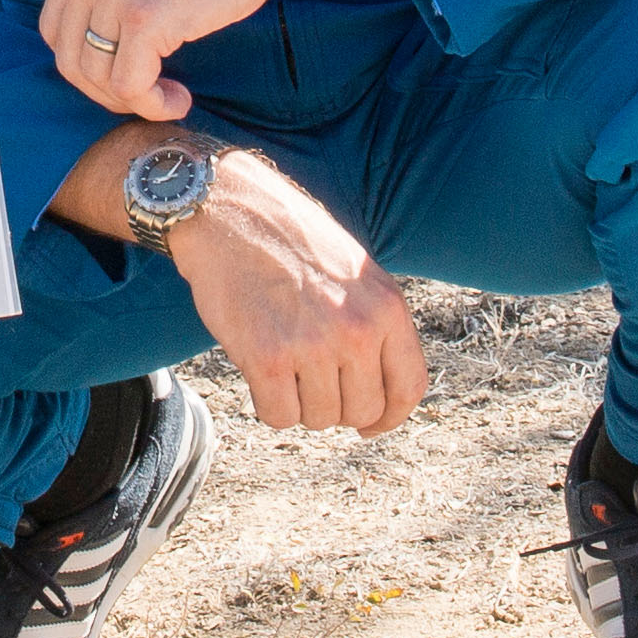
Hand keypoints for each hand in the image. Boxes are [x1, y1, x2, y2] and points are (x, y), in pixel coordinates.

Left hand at [38, 0, 404, 122]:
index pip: (54, 28)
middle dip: (103, 90)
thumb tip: (110, 39)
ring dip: (132, 100)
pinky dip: (151, 104)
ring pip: (97, 76)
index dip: (84, 62)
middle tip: (143, 95)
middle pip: (68, 57)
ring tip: (168, 97)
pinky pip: (130, 84)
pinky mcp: (145, 19)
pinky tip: (177, 99)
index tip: (119, 72)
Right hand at [165, 152, 425, 435]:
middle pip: (362, 410)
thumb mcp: (356, 274)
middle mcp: (358, 330)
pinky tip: (261, 375)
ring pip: (320, 419)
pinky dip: (269, 406)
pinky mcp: (267, 357)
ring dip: (300, 405)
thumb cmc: (289, 242)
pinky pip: (279, 416)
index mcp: (387, 308)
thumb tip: (378, 391)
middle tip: (310, 384)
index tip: (369, 425)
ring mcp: (313, 345)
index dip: (389, 417)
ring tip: (284, 367)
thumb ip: (375, 325)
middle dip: (337, 409)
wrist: (229, 211)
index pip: (408, 388)